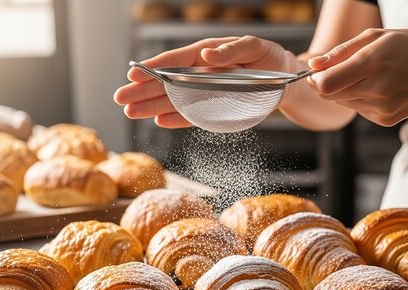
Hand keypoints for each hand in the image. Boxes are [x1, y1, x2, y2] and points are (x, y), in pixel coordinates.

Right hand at [114, 36, 296, 127]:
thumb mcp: (256, 49)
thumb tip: (207, 55)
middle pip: (168, 82)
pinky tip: (159, 121)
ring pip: (174, 99)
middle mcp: (202, 72)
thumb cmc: (270, 59)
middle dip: (143, 90)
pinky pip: (192, 114)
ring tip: (130, 112)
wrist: (287, 81)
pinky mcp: (215, 107)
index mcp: (208, 53)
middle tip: (120, 98)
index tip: (134, 72)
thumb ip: (232, 51)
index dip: (155, 67)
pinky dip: (177, 118)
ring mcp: (206, 90)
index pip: (177, 60)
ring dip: (152, 106)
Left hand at [306, 29, 407, 125]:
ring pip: (342, 103)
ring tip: (367, 75)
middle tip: (338, 70)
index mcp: (374, 62)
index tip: (316, 72)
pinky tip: (378, 88)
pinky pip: (358, 110)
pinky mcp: (385, 119)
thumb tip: (313, 66)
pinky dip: (360, 99)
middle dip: (326, 84)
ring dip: (344, 91)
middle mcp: (378, 88)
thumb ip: (341, 52)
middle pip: (330, 95)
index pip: (327, 83)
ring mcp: (382, 107)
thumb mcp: (376, 37)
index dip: (315, 79)